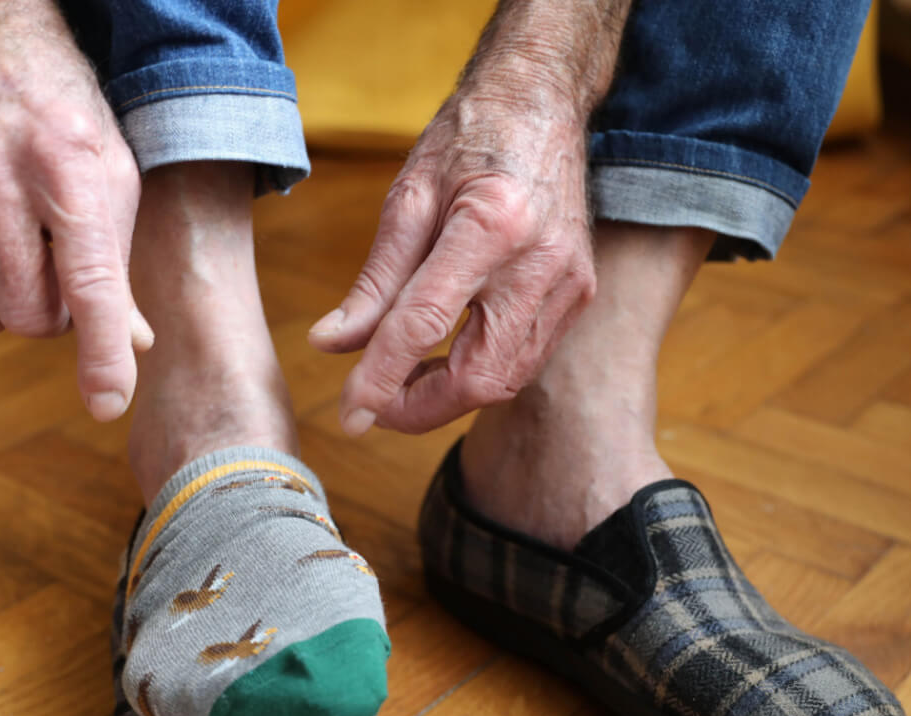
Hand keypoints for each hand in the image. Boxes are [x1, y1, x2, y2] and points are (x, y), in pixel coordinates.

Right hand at [0, 0, 151, 420]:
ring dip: (7, 301)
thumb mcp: (109, 171)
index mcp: (67, 166)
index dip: (102, 352)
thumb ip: (118, 264)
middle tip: (57, 269)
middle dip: (52, 312)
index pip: (89, 284)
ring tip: (18, 246)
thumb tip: (132, 347)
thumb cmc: (59, 111)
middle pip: (30, 315)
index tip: (107, 403)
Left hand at [309, 89, 595, 434]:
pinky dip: (480, 374)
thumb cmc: (470, 139)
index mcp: (490, 225)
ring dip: (448, 395)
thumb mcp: (408, 197)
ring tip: (402, 379)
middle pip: (478, 375)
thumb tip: (331, 344)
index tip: (348, 416)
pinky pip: (525, 360)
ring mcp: (569, 283)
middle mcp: (540, 262)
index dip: (381, 378)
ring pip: (506, 379)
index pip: (425, 324)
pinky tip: (445, 359)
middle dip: (419, 407)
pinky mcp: (580, 294)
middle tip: (372, 405)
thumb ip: (373, 282)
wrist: (542, 104)